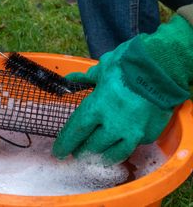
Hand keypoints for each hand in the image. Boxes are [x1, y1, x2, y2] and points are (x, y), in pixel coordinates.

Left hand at [52, 38, 179, 164]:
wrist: (162, 68)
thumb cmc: (128, 65)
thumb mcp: (103, 68)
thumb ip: (85, 79)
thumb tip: (69, 79)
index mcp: (96, 107)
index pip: (76, 132)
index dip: (65, 143)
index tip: (59, 151)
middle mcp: (112, 124)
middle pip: (91, 146)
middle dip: (81, 151)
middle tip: (76, 153)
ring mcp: (132, 132)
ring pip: (112, 154)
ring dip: (100, 156)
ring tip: (94, 156)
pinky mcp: (147, 135)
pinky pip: (131, 146)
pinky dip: (121, 147)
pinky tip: (116, 146)